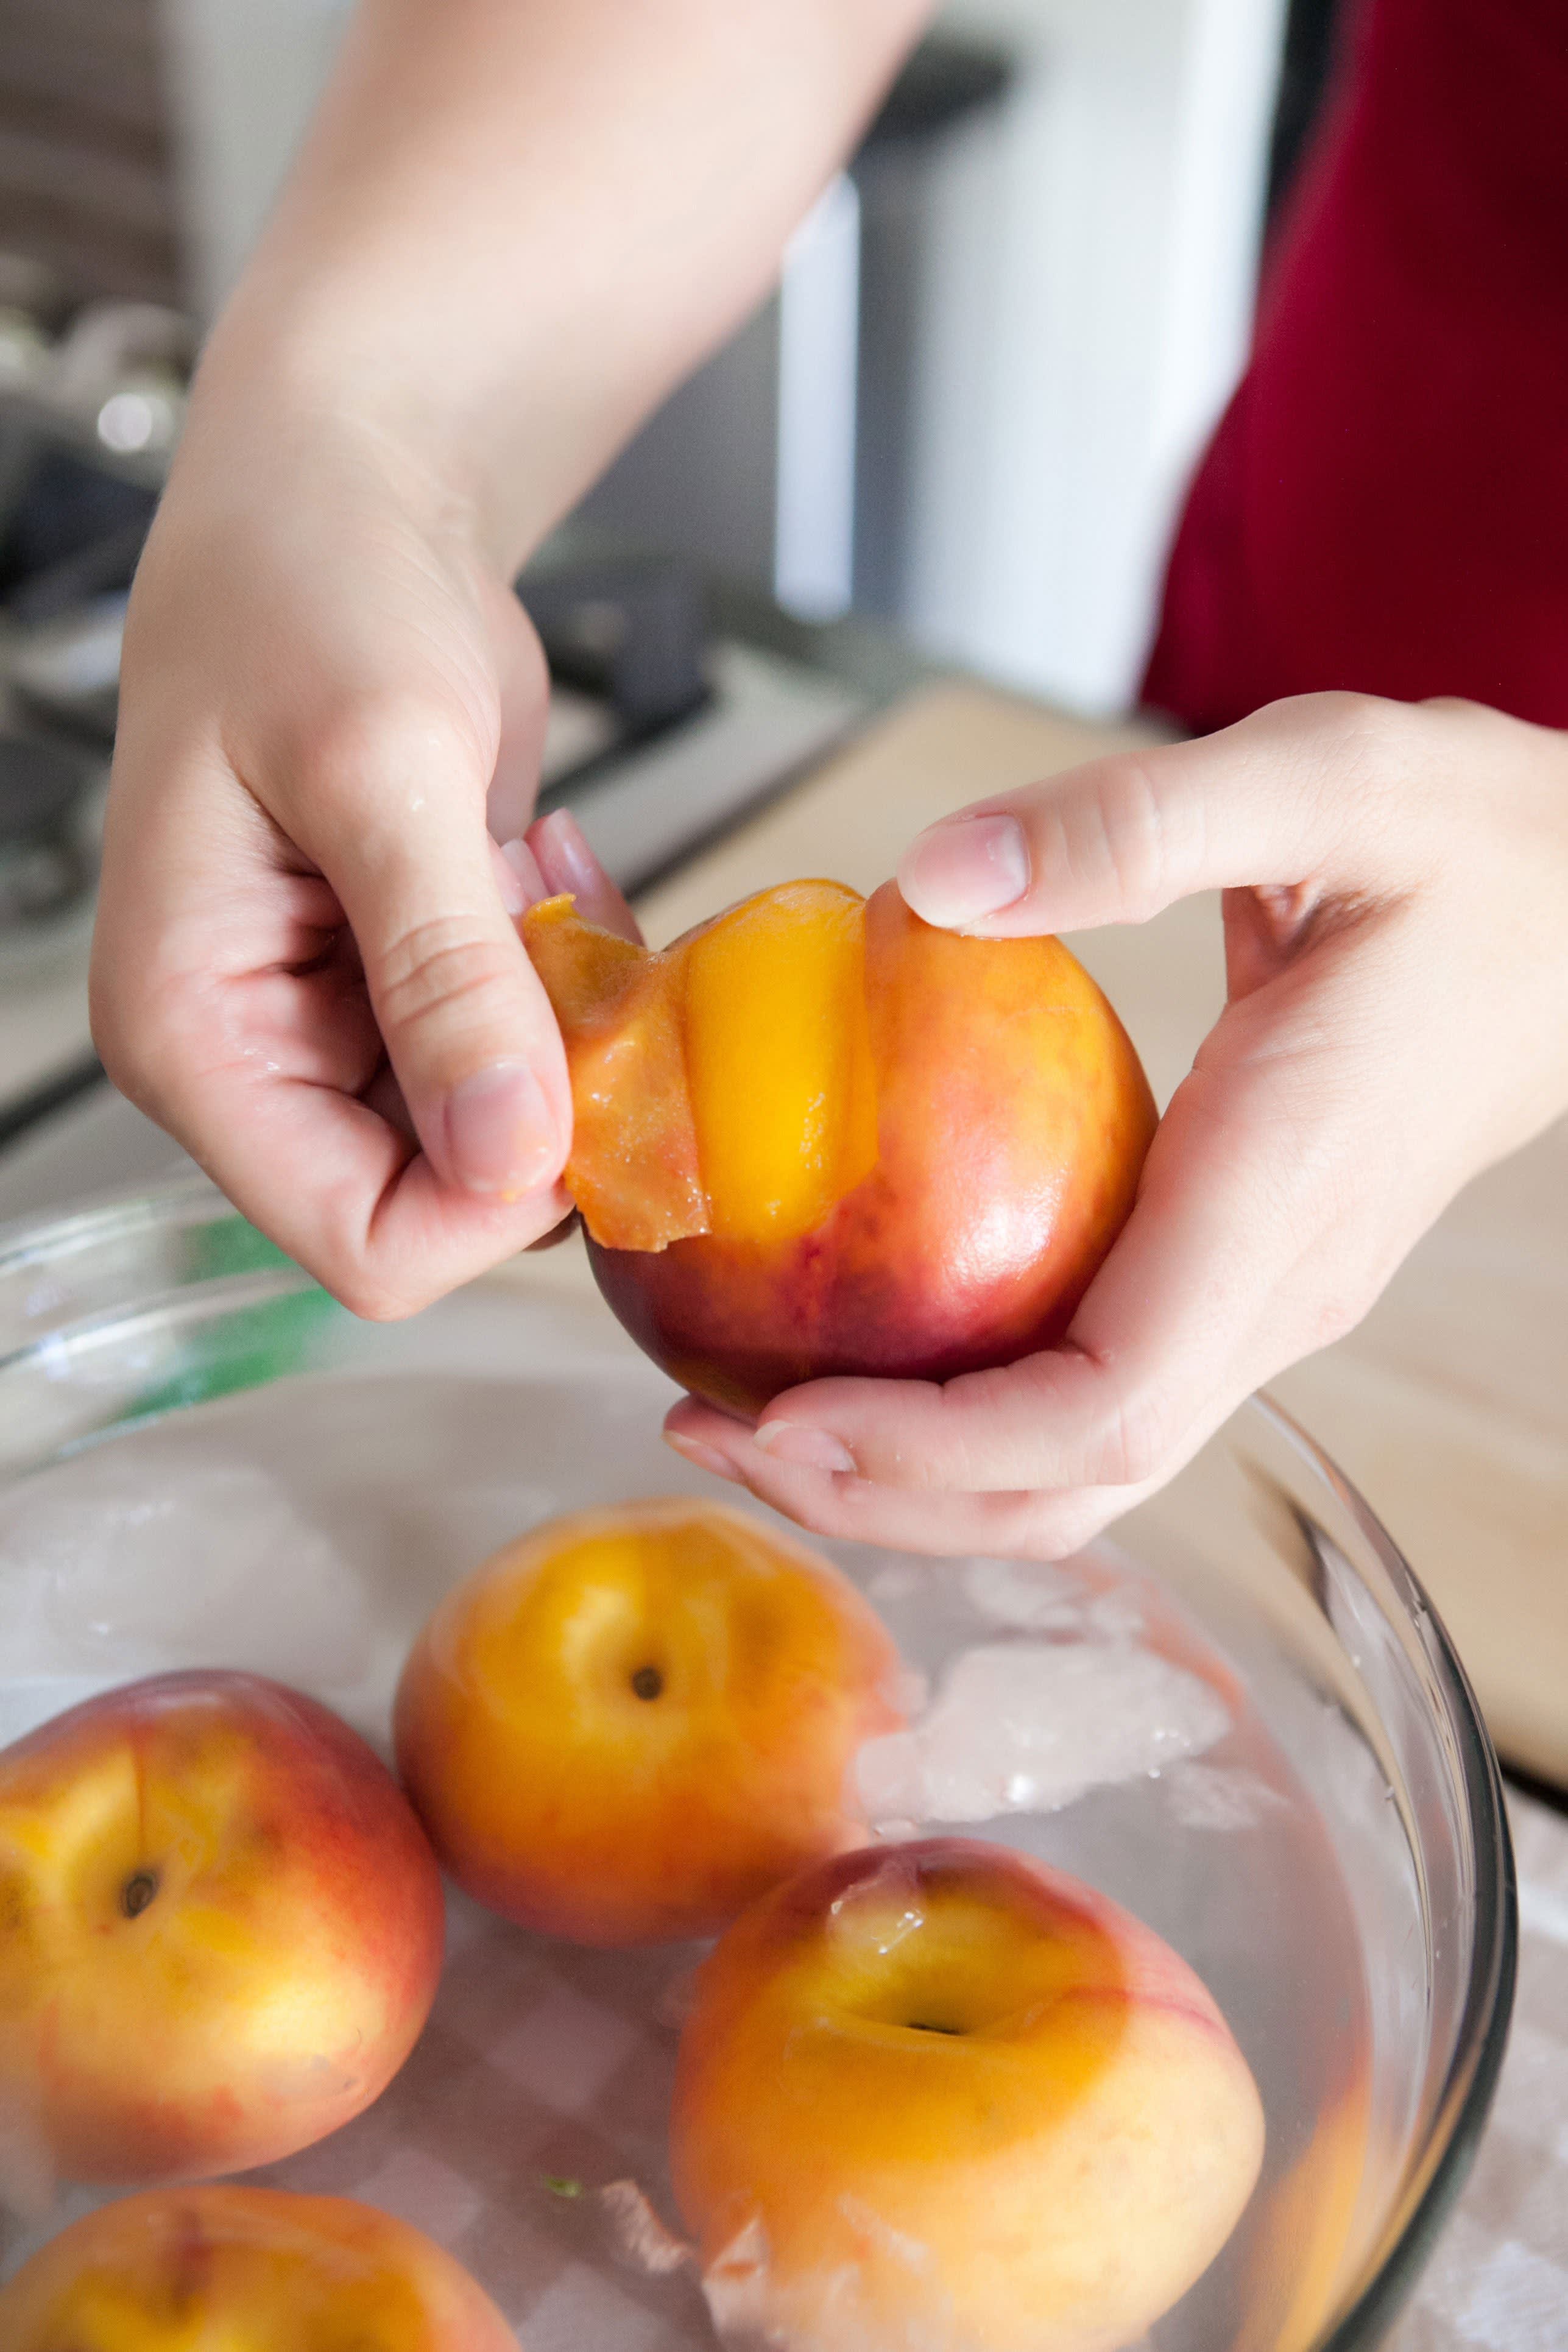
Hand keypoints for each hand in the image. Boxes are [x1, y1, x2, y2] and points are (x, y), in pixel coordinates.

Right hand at [91, 405, 634, 1316]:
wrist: (346, 500)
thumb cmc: (313, 589)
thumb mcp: (384, 768)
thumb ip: (443, 971)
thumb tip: (508, 1153)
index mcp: (196, 1038)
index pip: (361, 1244)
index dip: (492, 1198)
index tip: (577, 1076)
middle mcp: (259, 1060)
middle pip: (440, 1209)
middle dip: (546, 1104)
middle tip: (574, 953)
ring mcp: (340, 1030)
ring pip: (504, 1137)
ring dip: (569, 1034)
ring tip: (539, 882)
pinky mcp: (414, 988)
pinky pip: (532, 1057)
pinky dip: (573, 984)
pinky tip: (542, 869)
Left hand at [665, 692, 1567, 1554]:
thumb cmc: (1472, 845)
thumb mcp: (1324, 778)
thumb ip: (1138, 823)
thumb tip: (935, 881)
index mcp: (1279, 1204)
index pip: (1103, 1410)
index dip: (933, 1445)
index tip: (784, 1415)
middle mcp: (1269, 1294)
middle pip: (1070, 1486)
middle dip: (887, 1495)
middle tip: (710, 1430)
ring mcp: (1256, 1301)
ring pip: (1079, 1468)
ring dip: (914, 1475)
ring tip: (754, 1417)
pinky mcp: (1234, 1278)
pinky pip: (1086, 1393)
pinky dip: (963, 1409)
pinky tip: (862, 1349)